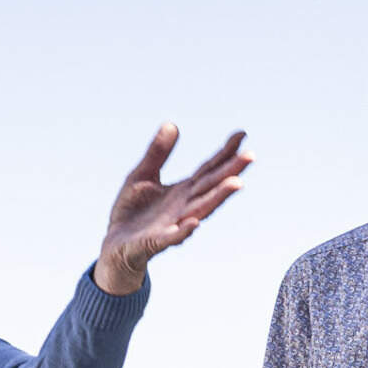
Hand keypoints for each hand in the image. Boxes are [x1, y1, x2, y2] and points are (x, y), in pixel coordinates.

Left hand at [92, 124, 250, 295]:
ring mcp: (174, 223)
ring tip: (236, 183)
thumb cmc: (132, 211)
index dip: (225, 153)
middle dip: (231, 172)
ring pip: (200, 210)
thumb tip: (172, 124)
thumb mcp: (142, 174)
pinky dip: (184, 231)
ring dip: (218, 198)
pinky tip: (194, 222)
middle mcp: (185, 206)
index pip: (209, 169)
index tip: (242, 135)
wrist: (116, 243)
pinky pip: (172, 237)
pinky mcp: (156, 241)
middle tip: (250, 156)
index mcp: (183, 190)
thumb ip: (157, 153)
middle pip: (211, 186)